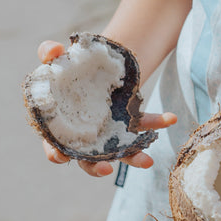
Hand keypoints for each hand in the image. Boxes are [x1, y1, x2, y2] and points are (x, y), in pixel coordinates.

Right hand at [37, 40, 176, 177]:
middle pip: (87, 159)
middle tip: (106, 170)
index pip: (54, 145)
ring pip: (119, 151)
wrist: (96, 64)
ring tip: (147, 160)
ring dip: (133, 157)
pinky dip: (156, 123)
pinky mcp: (128, 121)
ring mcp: (108, 132)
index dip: (55, 153)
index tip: (60, 155)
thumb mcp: (57, 57)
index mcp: (60, 126)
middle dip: (95, 167)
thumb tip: (54, 50)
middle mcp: (85, 136)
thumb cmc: (68, 67)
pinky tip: (170, 119)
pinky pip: (142, 125)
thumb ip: (50, 53)